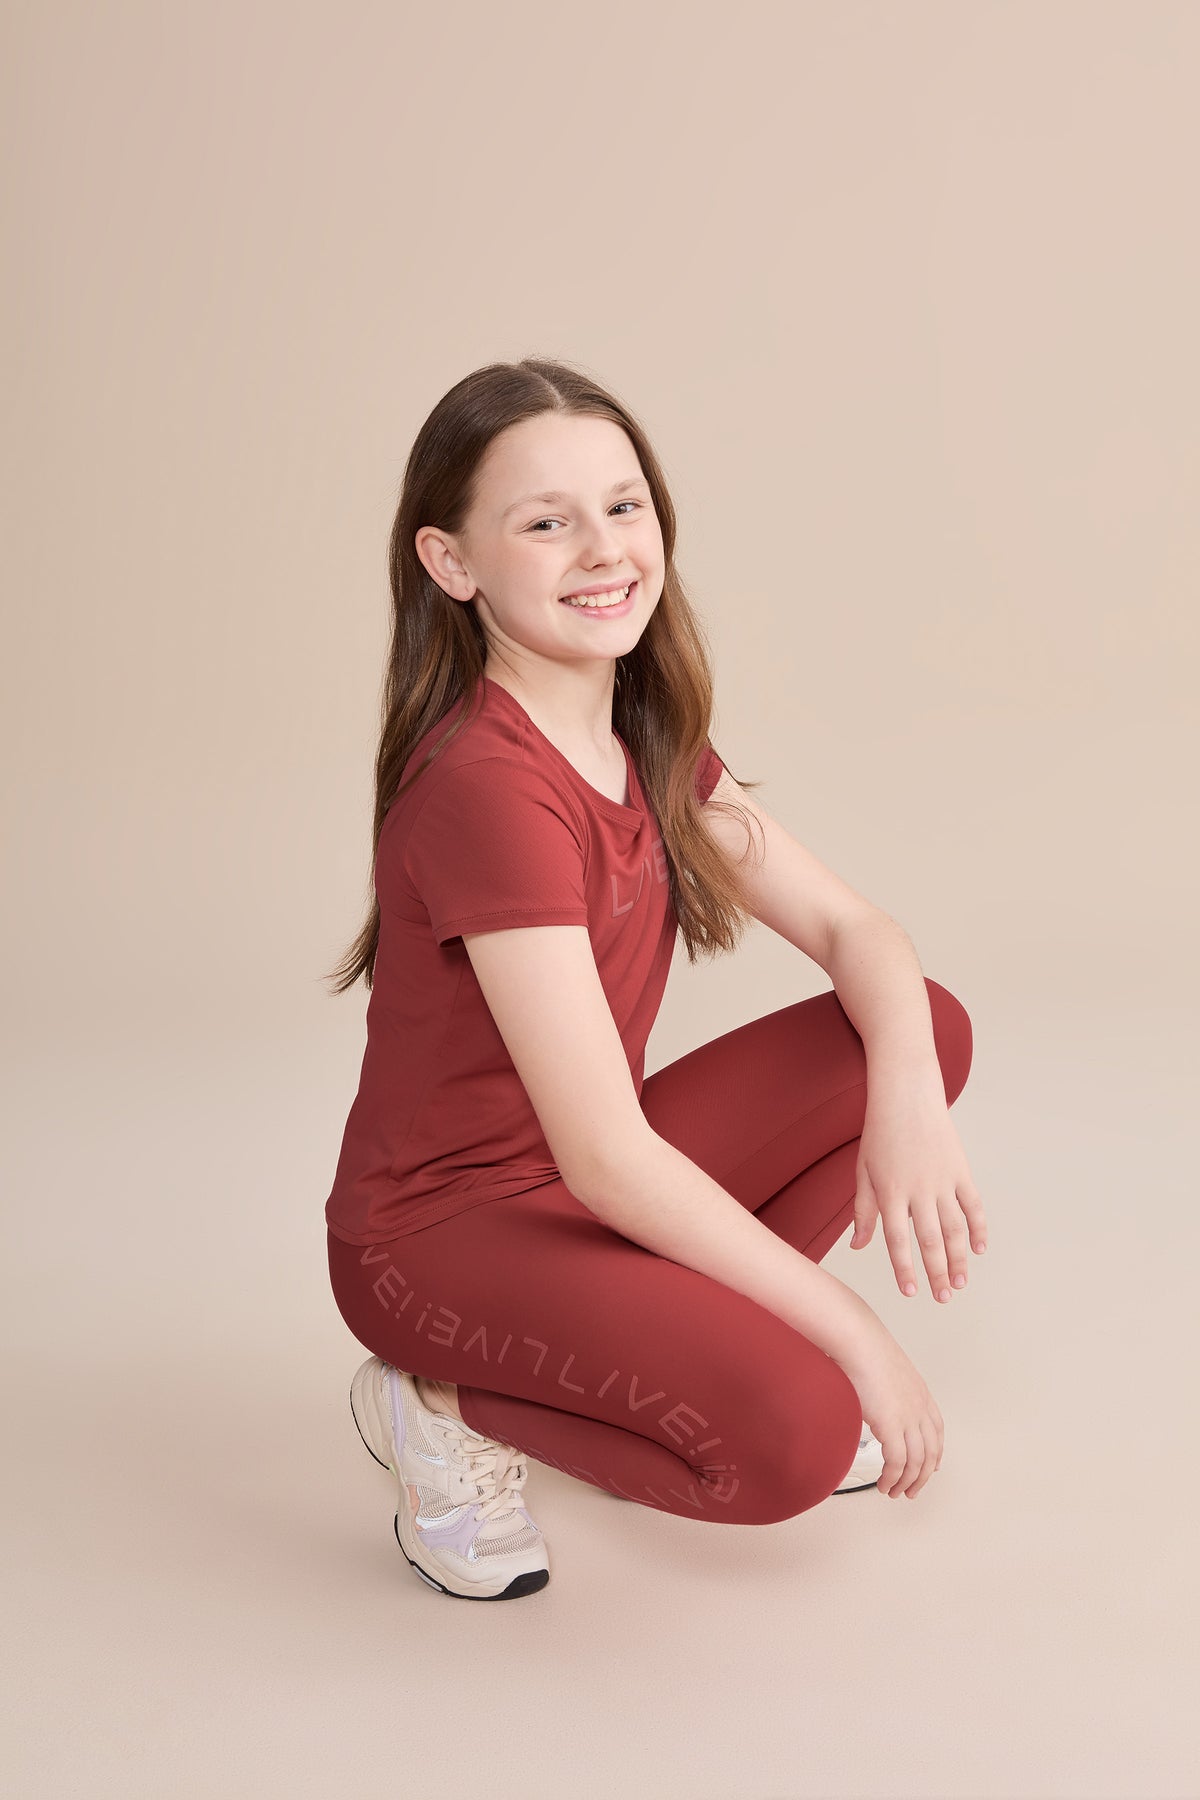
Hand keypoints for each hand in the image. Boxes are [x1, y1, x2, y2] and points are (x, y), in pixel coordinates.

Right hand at [836, 1330, 943, 1499]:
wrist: (858, 1340)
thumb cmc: (863, 1347)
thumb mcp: (885, 1369)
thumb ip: (886, 1388)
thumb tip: (872, 1396)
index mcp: (920, 1393)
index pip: (937, 1432)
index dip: (935, 1453)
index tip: (930, 1466)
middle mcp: (919, 1408)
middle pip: (931, 1453)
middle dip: (922, 1477)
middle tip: (912, 1490)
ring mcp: (908, 1418)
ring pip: (916, 1463)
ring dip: (906, 1483)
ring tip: (894, 1492)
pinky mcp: (891, 1426)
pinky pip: (897, 1463)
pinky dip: (892, 1478)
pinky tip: (884, 1484)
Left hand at [849, 1081, 987, 1301]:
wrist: (906, 1095)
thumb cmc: (879, 1134)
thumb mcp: (863, 1171)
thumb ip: (863, 1211)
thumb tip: (858, 1246)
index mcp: (890, 1193)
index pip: (897, 1241)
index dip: (904, 1269)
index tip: (910, 1292)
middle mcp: (918, 1191)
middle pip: (930, 1241)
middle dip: (937, 1273)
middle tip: (943, 1298)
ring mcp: (943, 1181)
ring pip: (955, 1229)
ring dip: (959, 1258)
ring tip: (961, 1282)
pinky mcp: (961, 1170)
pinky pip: (974, 1206)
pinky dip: (979, 1229)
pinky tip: (979, 1249)